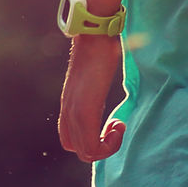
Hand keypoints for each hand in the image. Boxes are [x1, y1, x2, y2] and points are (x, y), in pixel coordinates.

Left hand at [57, 34, 126, 162]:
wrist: (93, 34)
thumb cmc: (100, 47)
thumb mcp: (97, 73)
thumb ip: (99, 83)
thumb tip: (119, 67)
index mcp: (70, 104)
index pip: (70, 140)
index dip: (92, 140)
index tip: (112, 122)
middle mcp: (68, 112)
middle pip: (77, 150)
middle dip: (101, 148)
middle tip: (117, 127)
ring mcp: (74, 113)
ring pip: (85, 152)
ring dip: (107, 148)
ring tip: (119, 126)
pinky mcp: (84, 112)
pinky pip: (92, 146)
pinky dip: (109, 144)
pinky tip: (119, 124)